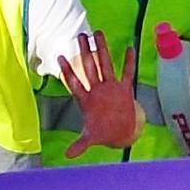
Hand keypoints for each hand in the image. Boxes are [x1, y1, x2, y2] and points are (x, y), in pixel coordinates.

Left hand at [58, 32, 141, 158]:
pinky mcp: (125, 90)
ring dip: (103, 50)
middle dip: (85, 52)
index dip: (67, 71)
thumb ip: (80, 145)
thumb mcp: (90, 139)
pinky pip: (127, 73)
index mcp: (86, 100)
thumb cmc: (102, 133)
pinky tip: (129, 48)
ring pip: (106, 65)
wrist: (120, 133)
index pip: (74, 82)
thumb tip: (68, 156)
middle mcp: (97, 90)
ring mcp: (111, 88)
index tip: (59, 57)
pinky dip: (129, 62)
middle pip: (89, 67)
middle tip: (80, 35)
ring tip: (98, 33)